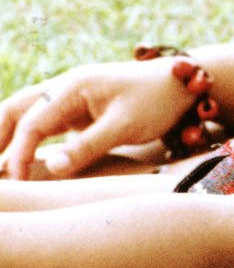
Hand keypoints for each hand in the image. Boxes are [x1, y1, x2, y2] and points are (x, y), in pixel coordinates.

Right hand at [0, 58, 188, 180]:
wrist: (182, 84)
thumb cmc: (157, 101)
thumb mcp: (125, 126)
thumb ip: (87, 147)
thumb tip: (52, 168)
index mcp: (74, 86)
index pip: (32, 122)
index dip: (20, 154)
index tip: (17, 182)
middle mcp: (65, 86)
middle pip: (15, 109)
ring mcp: (69, 95)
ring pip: (24, 113)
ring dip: (5, 136)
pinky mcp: (76, 108)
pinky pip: (40, 122)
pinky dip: (24, 139)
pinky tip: (17, 161)